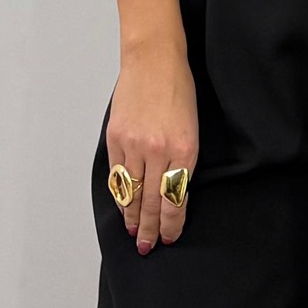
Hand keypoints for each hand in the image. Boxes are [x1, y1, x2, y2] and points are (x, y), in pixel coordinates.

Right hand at [105, 45, 198, 251]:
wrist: (154, 60)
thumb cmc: (178, 90)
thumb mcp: (192, 129)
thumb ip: (182, 161)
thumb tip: (172, 193)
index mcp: (184, 150)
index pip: (175, 199)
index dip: (171, 224)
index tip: (169, 238)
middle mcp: (158, 150)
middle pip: (151, 202)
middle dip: (149, 229)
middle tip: (147, 247)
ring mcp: (133, 144)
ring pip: (131, 192)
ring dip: (131, 216)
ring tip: (133, 233)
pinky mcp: (115, 137)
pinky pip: (117, 174)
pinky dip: (120, 193)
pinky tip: (122, 205)